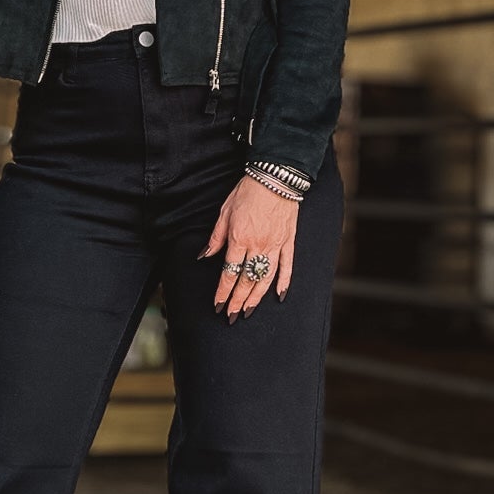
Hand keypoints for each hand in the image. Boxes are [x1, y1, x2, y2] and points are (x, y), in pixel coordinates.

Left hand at [198, 176, 297, 316]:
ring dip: (256, 297)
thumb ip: (216, 237)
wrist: (275, 177)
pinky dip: (283, 282)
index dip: (223, 292)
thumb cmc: (247, 192)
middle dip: (237, 300)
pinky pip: (287, 266)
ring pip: (265, 278)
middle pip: (246, 280)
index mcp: (239, 239)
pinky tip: (278, 296)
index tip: (218, 305)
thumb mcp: (224, 212)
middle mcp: (258, 246)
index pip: (229, 272)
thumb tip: (205, 256)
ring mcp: (275, 246)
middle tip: (231, 315)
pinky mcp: (288, 242)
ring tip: (248, 311)